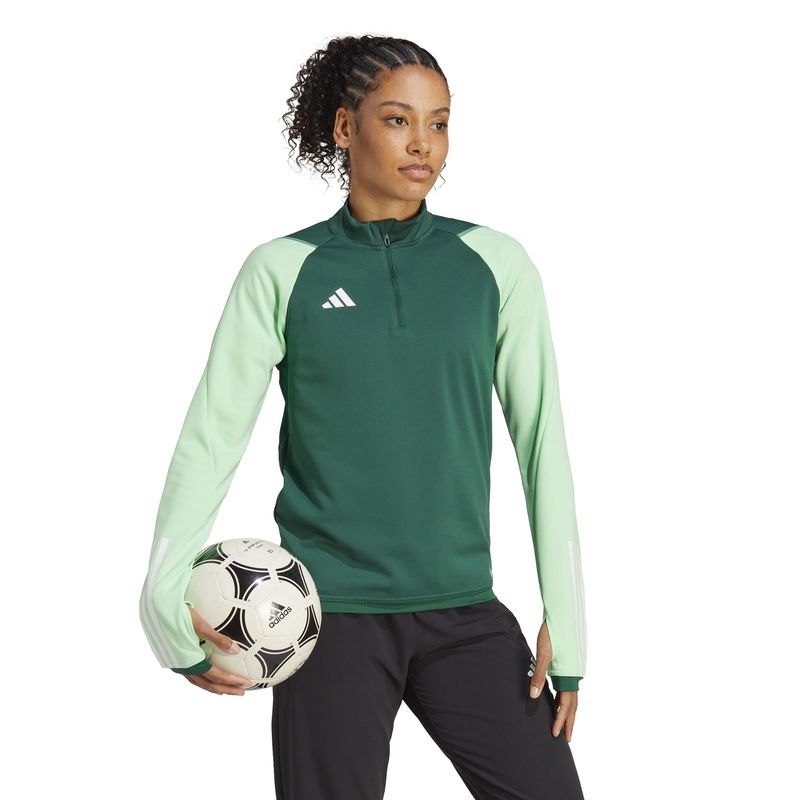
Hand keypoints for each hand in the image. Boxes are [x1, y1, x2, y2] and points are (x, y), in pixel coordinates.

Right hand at [181, 605, 252, 695]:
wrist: (155, 610)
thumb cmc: (178, 614)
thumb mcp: (200, 624)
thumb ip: (218, 638)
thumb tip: (237, 650)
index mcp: (189, 661)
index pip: (215, 676)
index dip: (232, 681)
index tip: (247, 683)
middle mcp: (182, 667)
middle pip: (207, 684)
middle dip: (226, 689)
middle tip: (241, 692)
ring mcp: (177, 664)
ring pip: (198, 682)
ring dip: (214, 686)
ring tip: (226, 689)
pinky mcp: (174, 659)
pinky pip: (192, 674)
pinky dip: (204, 678)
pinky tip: (209, 673)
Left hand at [528, 620, 578, 741]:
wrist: (559, 616)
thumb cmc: (551, 633)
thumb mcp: (543, 654)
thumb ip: (539, 675)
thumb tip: (534, 696)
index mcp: (568, 675)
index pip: (567, 705)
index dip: (562, 720)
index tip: (556, 735)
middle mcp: (573, 675)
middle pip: (573, 705)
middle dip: (569, 722)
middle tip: (566, 739)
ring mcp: (571, 671)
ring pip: (572, 697)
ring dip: (568, 712)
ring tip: (563, 725)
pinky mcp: (566, 666)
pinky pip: (567, 688)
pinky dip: (564, 699)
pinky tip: (558, 702)